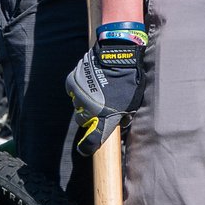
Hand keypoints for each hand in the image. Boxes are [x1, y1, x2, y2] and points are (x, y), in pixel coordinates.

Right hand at [67, 24, 147, 157]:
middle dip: (89, 117)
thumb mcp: (132, 102)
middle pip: (82, 121)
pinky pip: (73, 91)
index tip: (86, 150)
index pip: (92, 141)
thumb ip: (124, 115)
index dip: (88, 147)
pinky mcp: (72, 82)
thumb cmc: (130, 79)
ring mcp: (78, 96)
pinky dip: (80, 89)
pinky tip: (92, 82)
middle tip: (100, 108)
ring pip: (77, 105)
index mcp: (105, 116)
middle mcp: (88, 109)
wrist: (118, 54)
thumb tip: (121, 122)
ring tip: (98, 90)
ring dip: (85, 101)